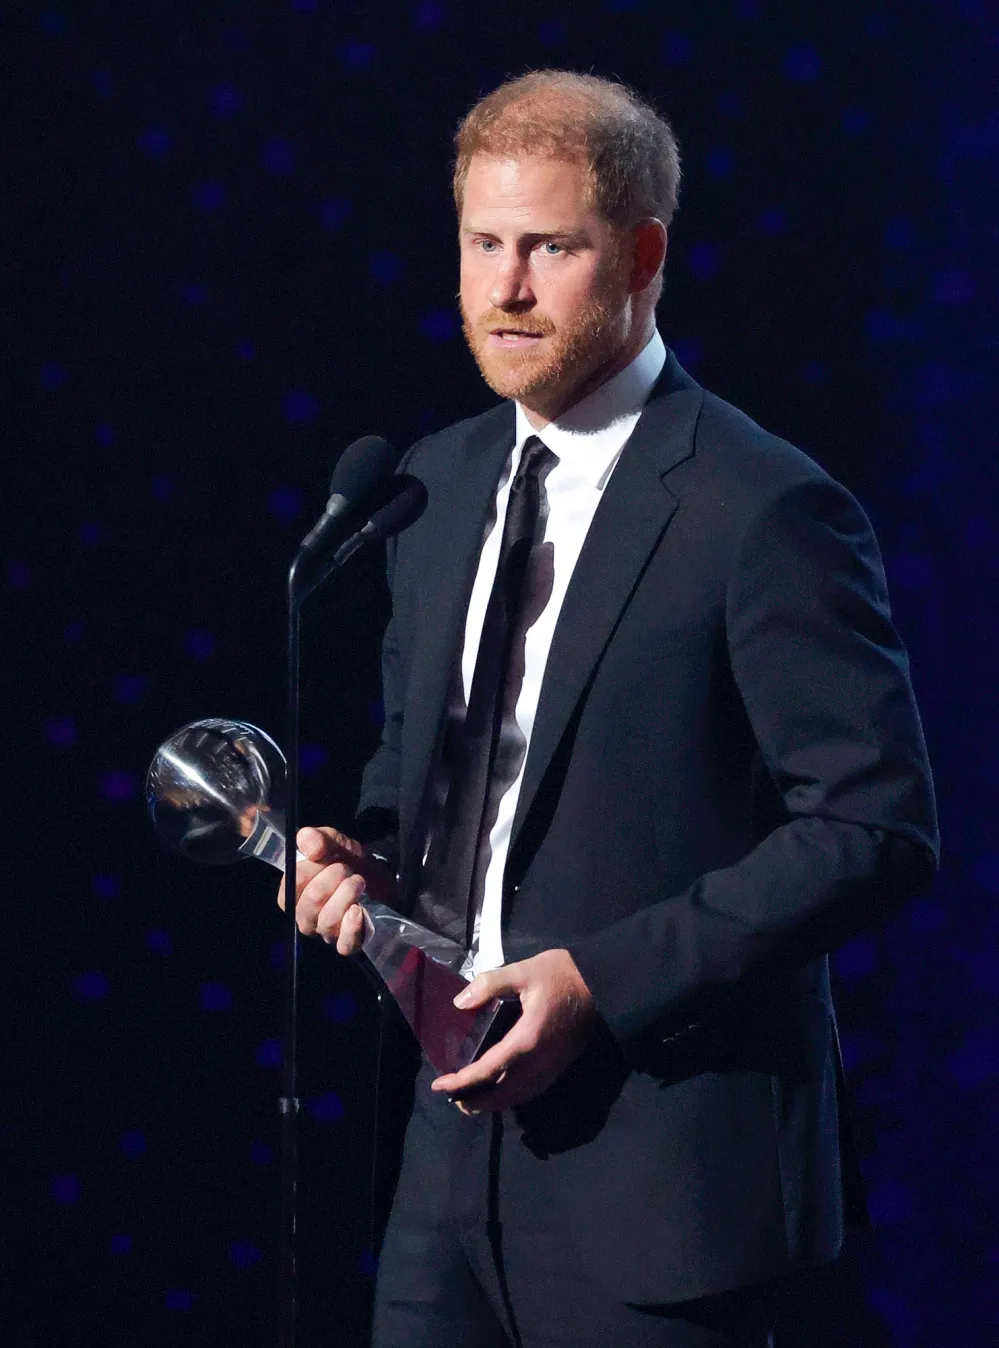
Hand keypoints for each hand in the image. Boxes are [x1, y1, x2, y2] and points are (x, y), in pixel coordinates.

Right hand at [276, 826, 394, 955]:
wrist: (382, 878)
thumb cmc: (351, 863)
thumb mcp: (336, 844)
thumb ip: (319, 838)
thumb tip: (310, 844)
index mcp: (295, 894)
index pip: (290, 888)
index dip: (309, 871)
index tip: (325, 858)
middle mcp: (306, 917)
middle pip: (310, 903)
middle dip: (332, 879)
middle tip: (347, 868)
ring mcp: (327, 933)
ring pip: (327, 921)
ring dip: (346, 895)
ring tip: (359, 881)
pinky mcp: (349, 943)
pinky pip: (344, 945)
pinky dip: (351, 928)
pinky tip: (358, 911)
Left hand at [431, 949, 598, 1113]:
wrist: (605, 983)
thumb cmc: (563, 973)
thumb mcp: (524, 971)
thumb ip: (490, 985)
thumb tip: (461, 1003)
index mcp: (527, 1039)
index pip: (488, 1070)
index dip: (462, 1082)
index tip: (440, 1086)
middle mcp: (540, 1061)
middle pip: (504, 1094)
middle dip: (476, 1102)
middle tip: (454, 1099)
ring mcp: (553, 1065)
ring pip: (519, 1096)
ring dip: (495, 1103)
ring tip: (473, 1100)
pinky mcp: (561, 1064)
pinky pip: (533, 1090)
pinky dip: (513, 1097)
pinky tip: (503, 1090)